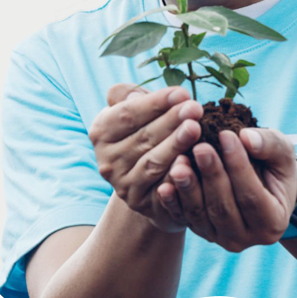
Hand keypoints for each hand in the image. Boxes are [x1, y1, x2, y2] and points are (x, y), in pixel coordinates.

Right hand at [89, 83, 203, 231]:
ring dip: (175, 145)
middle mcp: (107, 161)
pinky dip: (176, 176)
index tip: (182, 93)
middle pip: (142, 138)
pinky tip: (192, 164)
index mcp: (101, 132)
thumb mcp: (138, 112)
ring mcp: (123, 185)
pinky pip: (162, 190)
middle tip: (195, 108)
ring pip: (152, 163)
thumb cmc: (147, 132)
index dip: (155, 103)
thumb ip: (134, 98)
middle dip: (171, 121)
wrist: (150, 179)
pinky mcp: (141, 204)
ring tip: (195, 128)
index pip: (127, 114)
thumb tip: (135, 95)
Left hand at [155, 127, 296, 251]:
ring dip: (188, 188)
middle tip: (200, 147)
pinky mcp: (201, 232)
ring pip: (201, 215)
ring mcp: (221, 238)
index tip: (226, 135)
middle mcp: (248, 238)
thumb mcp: (282, 152)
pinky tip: (164, 184)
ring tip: (180, 161)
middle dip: (211, 175)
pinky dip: (172, 202)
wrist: (263, 183)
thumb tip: (247, 138)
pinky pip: (184, 218)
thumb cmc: (274, 164)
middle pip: (224, 208)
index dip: (239, 166)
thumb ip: (269, 145)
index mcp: (273, 221)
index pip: (252, 196)